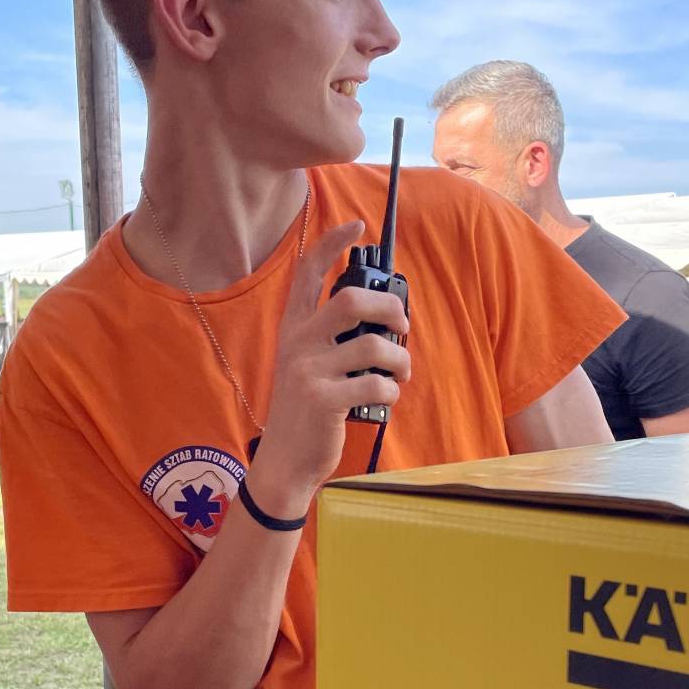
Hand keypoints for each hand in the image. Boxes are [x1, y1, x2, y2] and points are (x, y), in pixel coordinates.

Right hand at [249, 222, 410, 514]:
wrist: (286, 462)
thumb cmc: (307, 411)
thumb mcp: (307, 366)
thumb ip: (332, 338)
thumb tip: (384, 318)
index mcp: (293, 329)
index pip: (308, 272)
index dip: (332, 244)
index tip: (357, 226)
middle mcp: (297, 343)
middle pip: (353, 300)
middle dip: (391, 309)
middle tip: (402, 326)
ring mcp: (309, 371)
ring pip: (374, 345)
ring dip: (401, 359)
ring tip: (402, 372)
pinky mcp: (324, 400)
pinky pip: (377, 383)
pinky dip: (392, 390)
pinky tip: (386, 398)